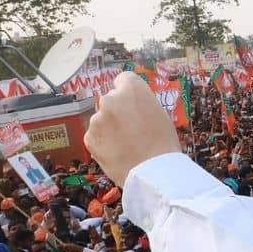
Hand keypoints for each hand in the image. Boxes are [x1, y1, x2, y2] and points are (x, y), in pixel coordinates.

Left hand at [84, 72, 180, 186]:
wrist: (153, 171)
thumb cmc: (163, 143)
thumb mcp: (158, 113)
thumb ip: (141, 104)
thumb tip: (130, 105)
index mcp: (132, 89)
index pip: (123, 80)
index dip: (128, 92)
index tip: (131, 103)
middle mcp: (110, 99)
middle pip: (111, 100)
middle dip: (117, 111)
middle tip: (131, 128)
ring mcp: (97, 118)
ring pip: (102, 119)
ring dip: (109, 128)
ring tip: (126, 145)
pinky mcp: (89, 137)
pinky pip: (96, 136)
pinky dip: (103, 143)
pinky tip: (117, 153)